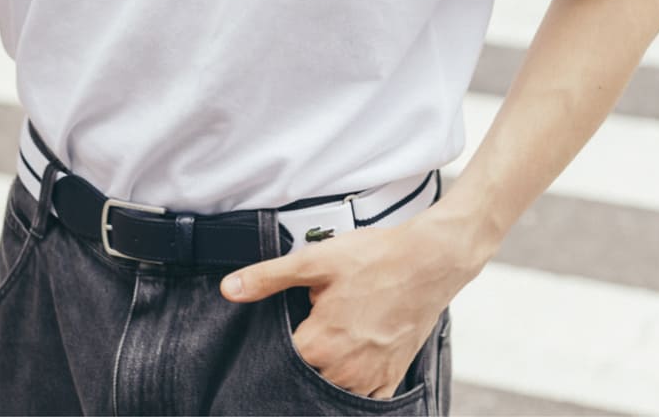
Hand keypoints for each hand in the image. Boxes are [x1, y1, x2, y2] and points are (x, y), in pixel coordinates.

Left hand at [220, 203, 481, 399]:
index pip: (280, 360)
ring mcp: (370, 380)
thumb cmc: (375, 258)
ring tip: (333, 339)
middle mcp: (343, 371)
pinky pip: (364, 401)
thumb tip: (229, 289)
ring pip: (332, 390)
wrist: (429, 260)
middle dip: (302, 359)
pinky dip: (353, 389)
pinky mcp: (390, 379)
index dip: (276, 343)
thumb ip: (268, 278)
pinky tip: (350, 363)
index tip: (285, 326)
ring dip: (326, 372)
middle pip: (305, 378)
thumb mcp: (315, 259)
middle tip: (314, 325)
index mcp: (319, 345)